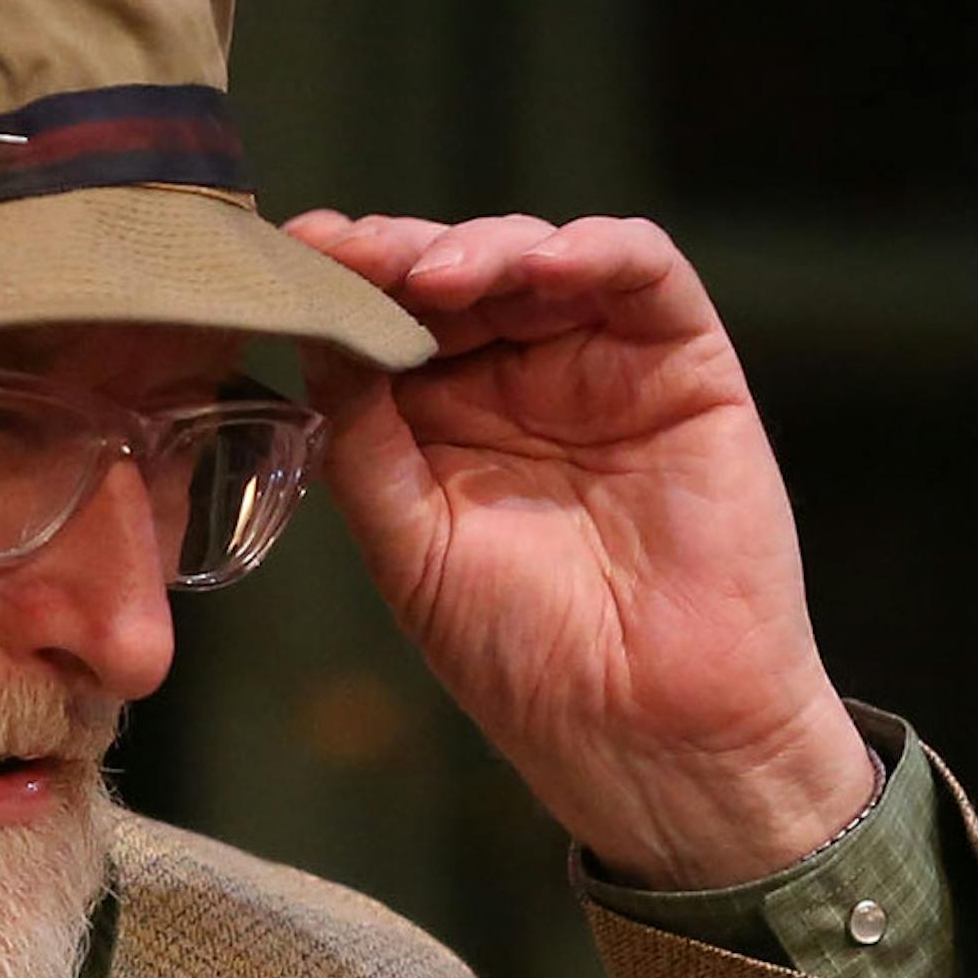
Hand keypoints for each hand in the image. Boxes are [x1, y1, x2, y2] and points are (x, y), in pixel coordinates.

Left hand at [287, 209, 873, 888]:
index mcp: (442, 422)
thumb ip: (362, 437)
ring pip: (538, 256)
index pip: (386, 322)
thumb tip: (314, 331)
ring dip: (482, 247)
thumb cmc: (524, 658)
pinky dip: (594, 250)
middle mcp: (519, 381)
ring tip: (432, 277)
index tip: (293, 263)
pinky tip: (542, 267)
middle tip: (353, 254)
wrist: (646, 729)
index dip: (341, 284)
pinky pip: (644, 272)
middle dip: (398, 254)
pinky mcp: (684, 362)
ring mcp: (600, 365)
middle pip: (455, 272)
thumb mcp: (408, 543)